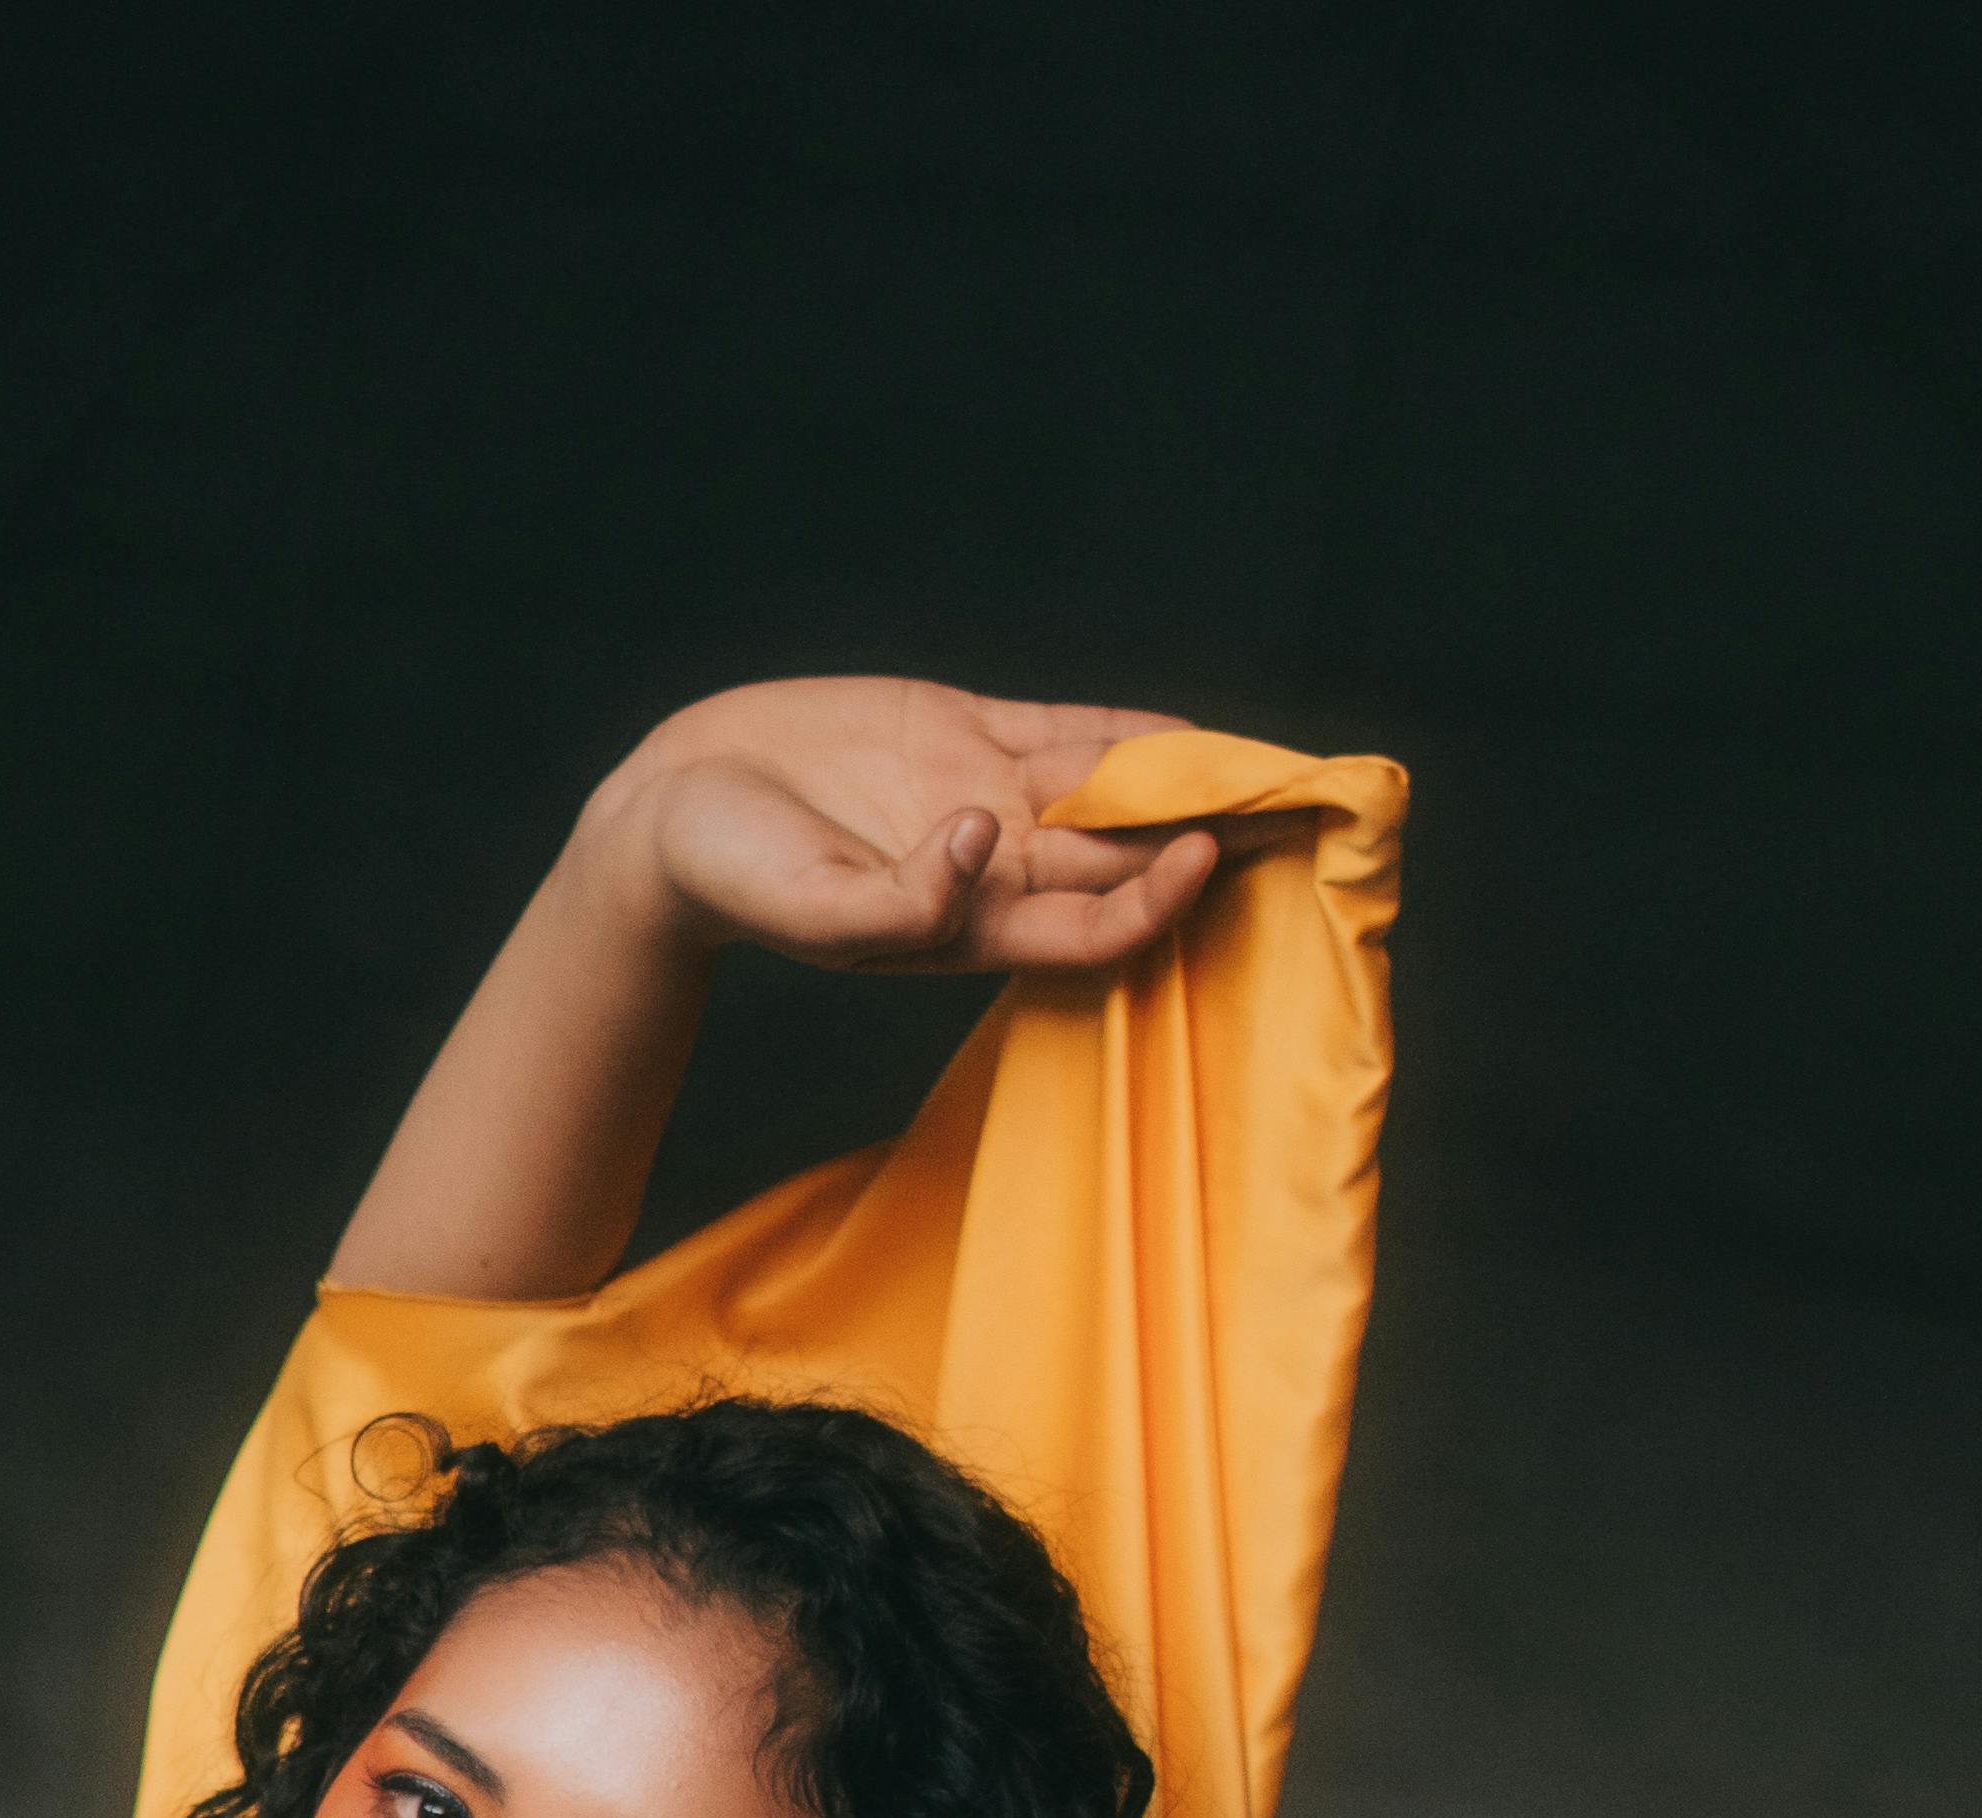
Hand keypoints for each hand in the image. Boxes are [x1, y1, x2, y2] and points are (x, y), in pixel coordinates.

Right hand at [599, 676, 1224, 987]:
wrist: (679, 813)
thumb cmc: (735, 878)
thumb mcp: (811, 906)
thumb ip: (899, 900)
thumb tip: (983, 838)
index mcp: (972, 925)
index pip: (1095, 921)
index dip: (1156, 895)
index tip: (1204, 854)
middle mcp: (998, 866)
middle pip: (1128, 855)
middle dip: (1212, 837)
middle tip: (1303, 812)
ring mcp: (986, 795)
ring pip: (1111, 787)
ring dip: (1190, 780)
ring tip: (1276, 767)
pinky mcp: (960, 731)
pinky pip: (1066, 729)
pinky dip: (1129, 729)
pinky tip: (1194, 729)